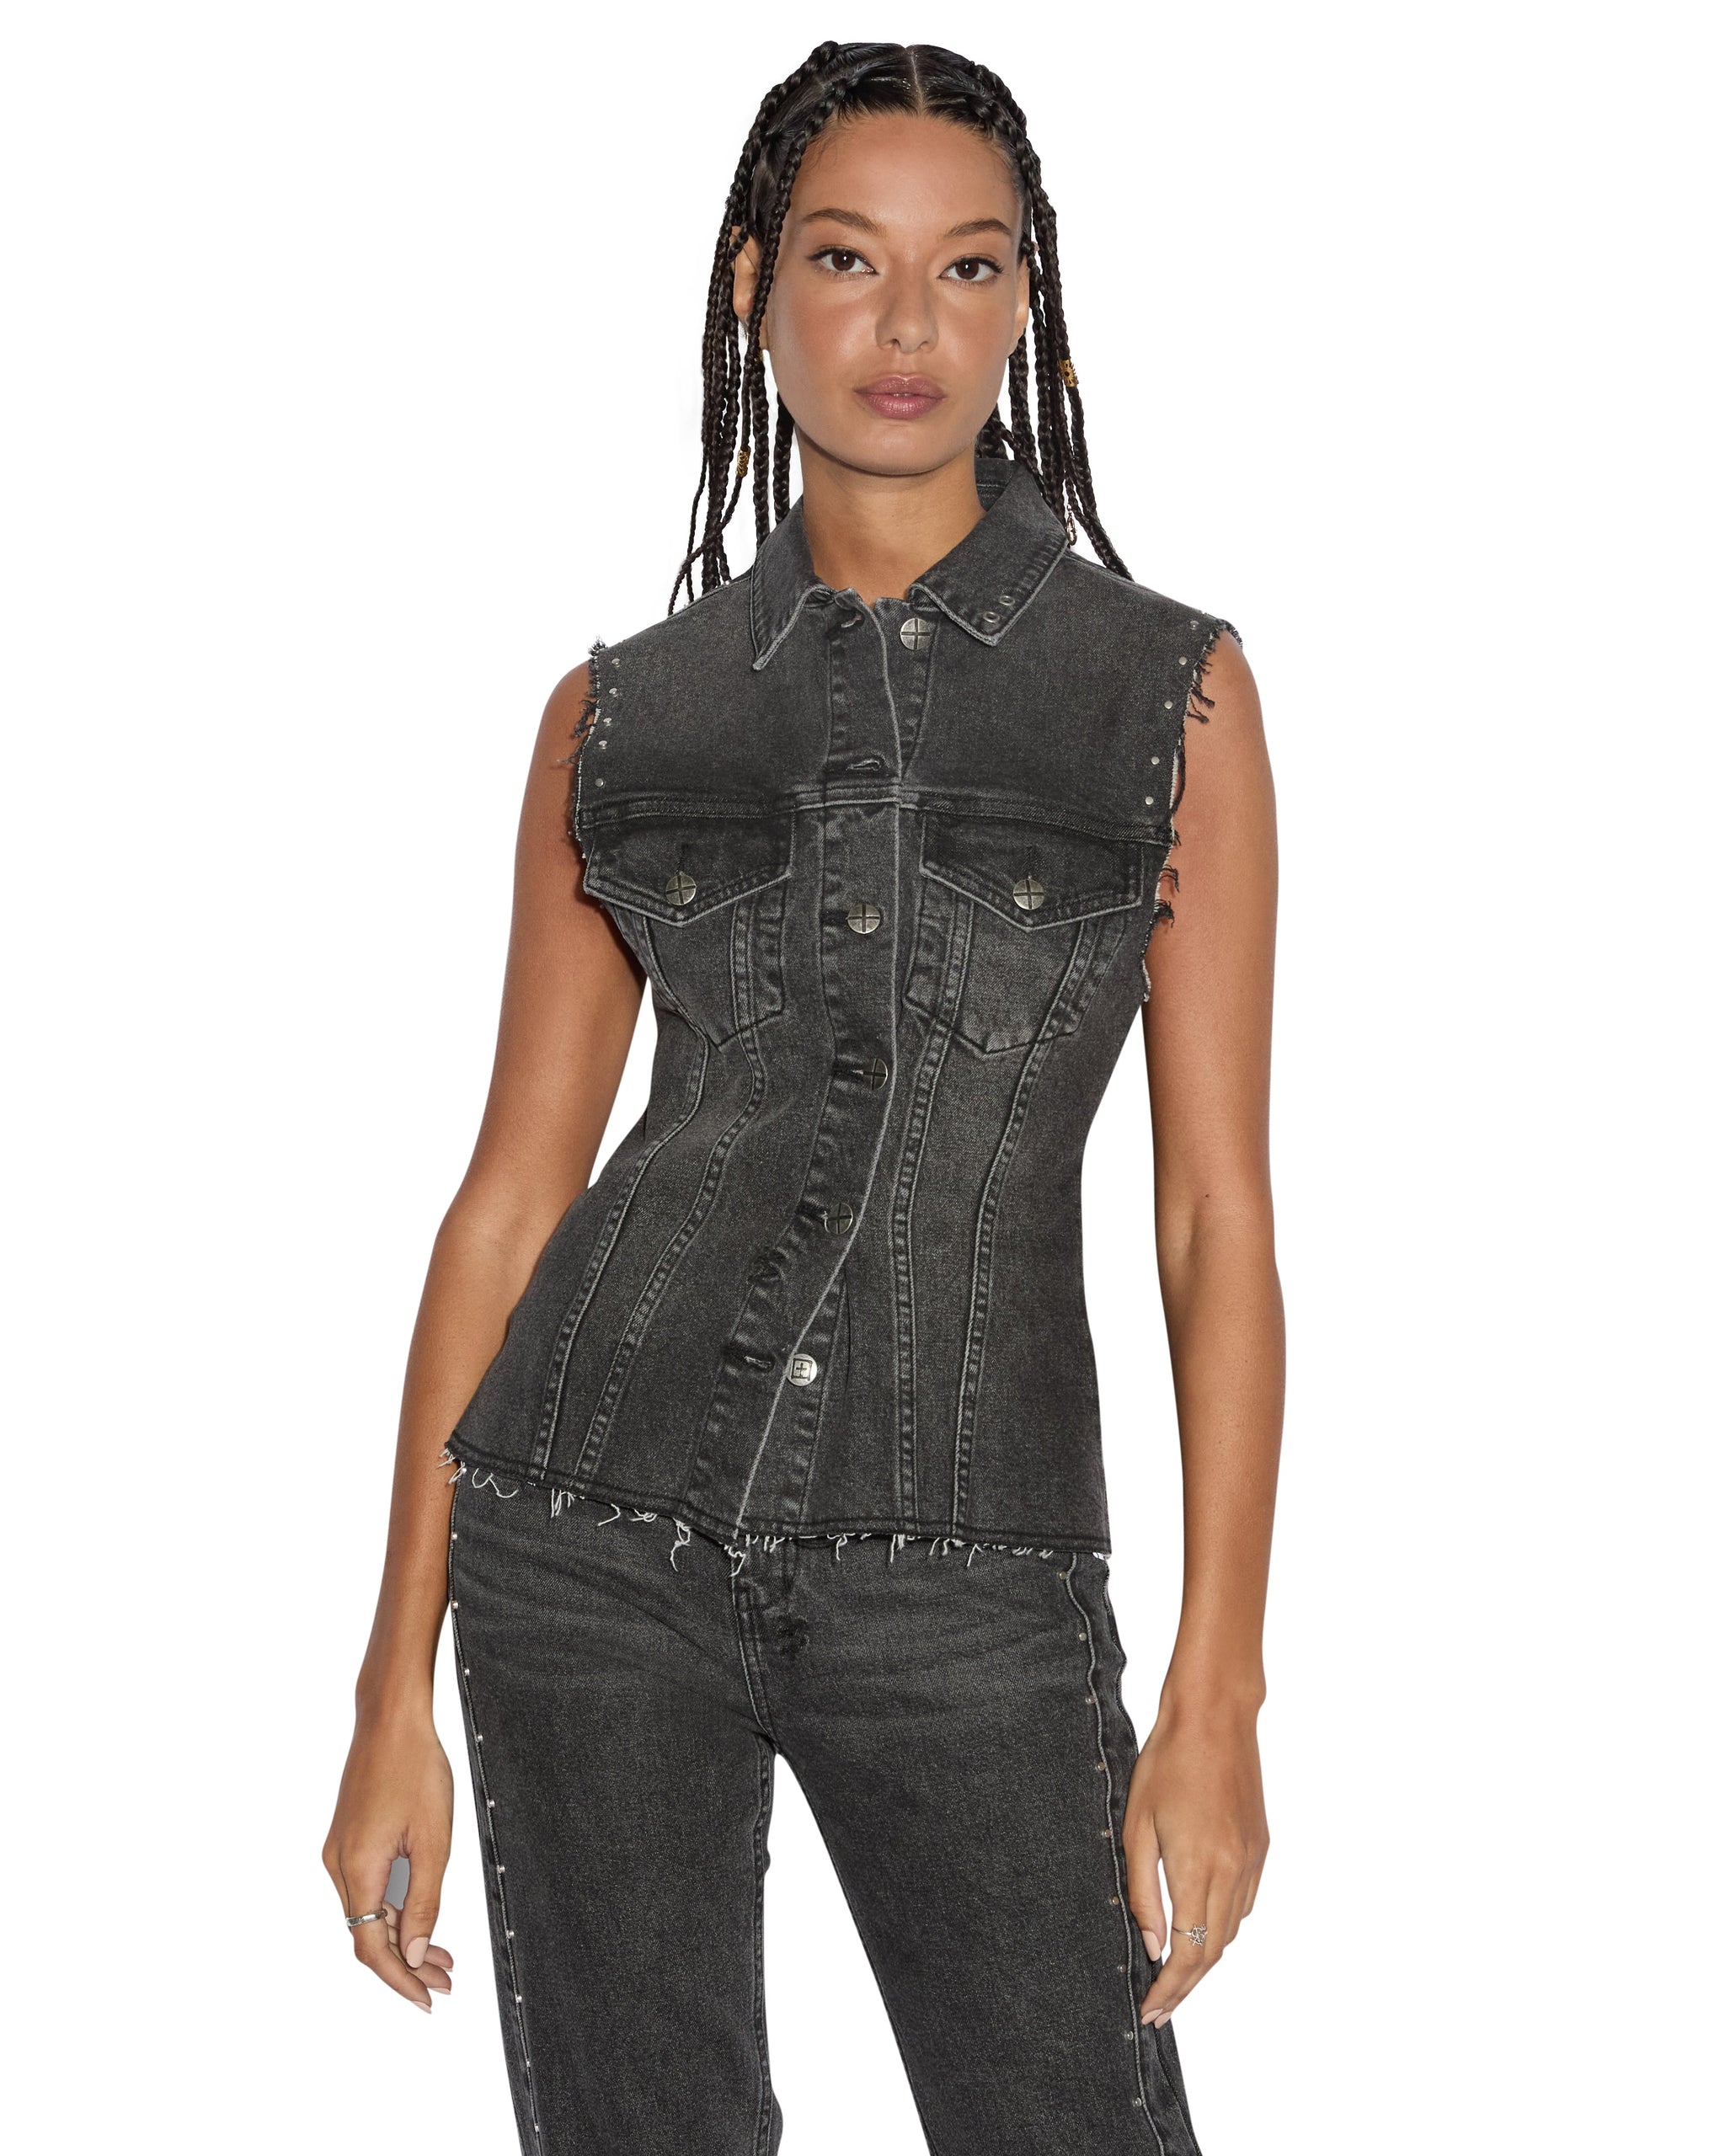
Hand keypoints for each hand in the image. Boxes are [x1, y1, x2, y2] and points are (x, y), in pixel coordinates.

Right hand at [323, 1710, 456, 2010]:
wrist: (391, 1718)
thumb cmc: (415, 1768)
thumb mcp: (433, 1840)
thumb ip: (423, 1902)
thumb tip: (412, 1955)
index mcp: (356, 1870)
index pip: (371, 1949)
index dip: (399, 1981)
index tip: (428, 2000)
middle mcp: (338, 1866)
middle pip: (367, 1936)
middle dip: (406, 1964)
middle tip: (445, 1980)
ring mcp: (339, 1852)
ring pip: (367, 1914)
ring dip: (401, 1938)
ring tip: (441, 1956)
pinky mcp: (347, 1839)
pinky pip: (366, 1890)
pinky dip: (391, 1910)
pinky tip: (417, 1917)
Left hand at [1123, 1695, 1268, 2027]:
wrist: (1214, 1717)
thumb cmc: (1166, 1763)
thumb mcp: (1137, 1826)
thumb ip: (1142, 1891)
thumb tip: (1152, 1945)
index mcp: (1198, 1868)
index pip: (1187, 1953)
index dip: (1169, 1989)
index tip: (1149, 2010)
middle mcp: (1233, 1872)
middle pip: (1212, 1952)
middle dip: (1185, 1987)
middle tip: (1159, 2008)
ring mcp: (1252, 1860)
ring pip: (1231, 1932)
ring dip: (1205, 1960)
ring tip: (1175, 1976)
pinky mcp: (1261, 1847)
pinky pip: (1245, 1904)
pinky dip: (1223, 1927)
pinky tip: (1202, 1929)